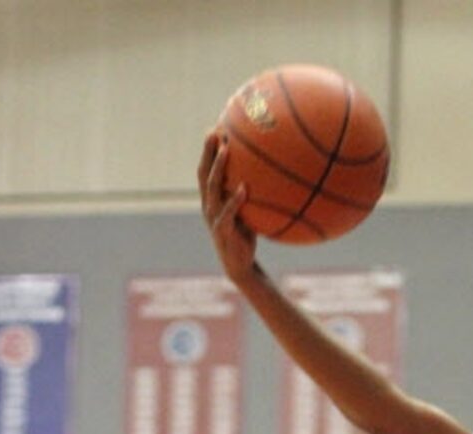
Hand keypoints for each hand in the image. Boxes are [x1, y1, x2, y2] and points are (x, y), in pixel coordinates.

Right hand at [197, 130, 257, 285]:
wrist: (241, 266)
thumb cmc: (245, 236)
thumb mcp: (247, 211)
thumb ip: (249, 193)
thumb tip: (269, 173)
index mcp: (211, 199)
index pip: (205, 170)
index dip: (207, 150)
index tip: (215, 128)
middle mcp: (208, 206)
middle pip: (203, 173)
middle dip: (207, 151)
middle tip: (214, 131)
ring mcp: (214, 218)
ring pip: (212, 188)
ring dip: (218, 168)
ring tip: (225, 150)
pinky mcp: (223, 232)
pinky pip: (228, 213)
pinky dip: (235, 200)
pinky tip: (244, 188)